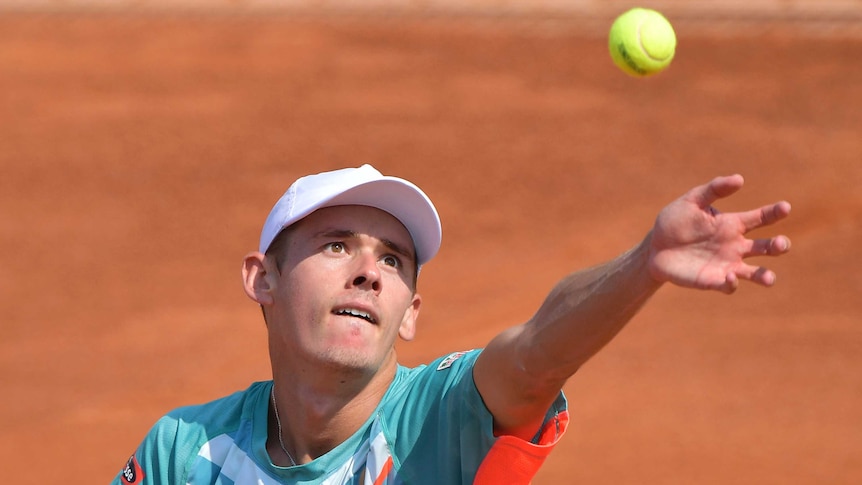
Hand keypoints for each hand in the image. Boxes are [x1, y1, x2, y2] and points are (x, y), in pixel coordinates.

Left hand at [648, 174, 790, 293]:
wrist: (654, 247)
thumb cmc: (675, 221)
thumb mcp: (691, 201)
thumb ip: (714, 189)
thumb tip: (739, 179)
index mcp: (733, 224)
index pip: (761, 218)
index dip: (775, 212)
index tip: (785, 207)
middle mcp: (736, 245)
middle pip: (767, 247)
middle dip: (778, 246)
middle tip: (780, 244)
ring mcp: (727, 264)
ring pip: (755, 272)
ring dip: (765, 276)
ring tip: (768, 278)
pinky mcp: (713, 281)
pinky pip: (730, 285)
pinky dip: (733, 283)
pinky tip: (729, 277)